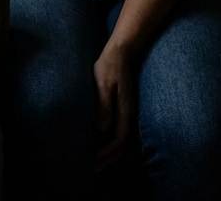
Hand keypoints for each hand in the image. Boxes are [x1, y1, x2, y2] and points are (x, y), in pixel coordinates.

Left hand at [94, 43, 136, 161]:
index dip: (106, 154)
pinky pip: (119, 130)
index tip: (92, 162)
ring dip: (109, 151)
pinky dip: (110, 140)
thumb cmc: (109, 66)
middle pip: (122, 145)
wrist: (121, 51)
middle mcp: (129, 115)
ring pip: (122, 139)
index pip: (118, 141)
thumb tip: (101, 129)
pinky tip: (99, 141)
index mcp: (125, 111)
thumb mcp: (104, 84)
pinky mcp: (123, 107)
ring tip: (95, 161)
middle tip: (92, 169)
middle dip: (108, 158)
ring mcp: (128, 112)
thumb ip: (104, 106)